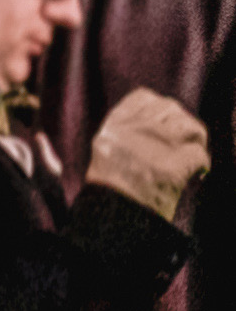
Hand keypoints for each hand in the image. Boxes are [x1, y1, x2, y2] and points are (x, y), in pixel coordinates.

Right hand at [89, 87, 213, 226]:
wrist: (114, 213)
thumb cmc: (112, 186)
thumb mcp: (108, 148)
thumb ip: (129, 131)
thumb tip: (157, 122)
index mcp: (115, 125)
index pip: (144, 97)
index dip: (158, 107)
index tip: (163, 122)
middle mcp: (136, 128)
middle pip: (171, 108)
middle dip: (180, 123)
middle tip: (182, 142)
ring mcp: (159, 143)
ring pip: (191, 127)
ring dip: (195, 141)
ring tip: (191, 156)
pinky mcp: (177, 162)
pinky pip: (200, 154)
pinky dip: (202, 165)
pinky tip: (196, 173)